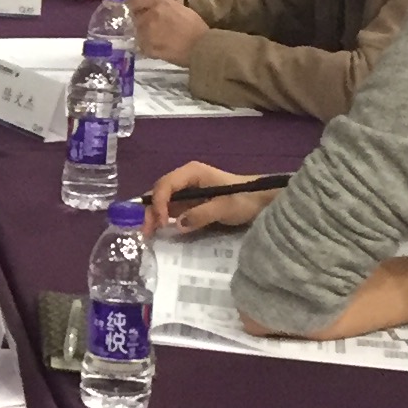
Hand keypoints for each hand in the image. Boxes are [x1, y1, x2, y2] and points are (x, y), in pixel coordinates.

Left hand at [128, 0, 206, 64]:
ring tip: (156, 40)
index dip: (137, 6)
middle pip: (136, 18)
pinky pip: (142, 46)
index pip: (138, 1)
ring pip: (138, 33)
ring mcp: (146, 32)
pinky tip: (158, 49)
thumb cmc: (195, 26)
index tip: (139, 11)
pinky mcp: (147, 47)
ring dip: (144, 35)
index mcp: (159, 4)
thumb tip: (154, 9)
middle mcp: (149, 16)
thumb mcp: (179, 8)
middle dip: (142, 22)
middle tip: (151, 28)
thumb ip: (163, 7)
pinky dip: (147, 47)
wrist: (200, 46)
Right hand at [145, 162, 282, 236]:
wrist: (261, 201)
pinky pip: (172, 209)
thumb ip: (201, 215)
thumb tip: (178, 225)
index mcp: (192, 173)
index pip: (166, 185)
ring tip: (149, 234)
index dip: (159, 203)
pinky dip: (163, 219)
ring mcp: (187, 190)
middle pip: (159, 192)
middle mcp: (185, 179)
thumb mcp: (225, 207)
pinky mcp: (190, 202)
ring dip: (154, 216)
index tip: (163, 223)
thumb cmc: (245, 199)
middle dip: (150, 210)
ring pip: (162, 201)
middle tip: (146, 231)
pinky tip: (160, 231)